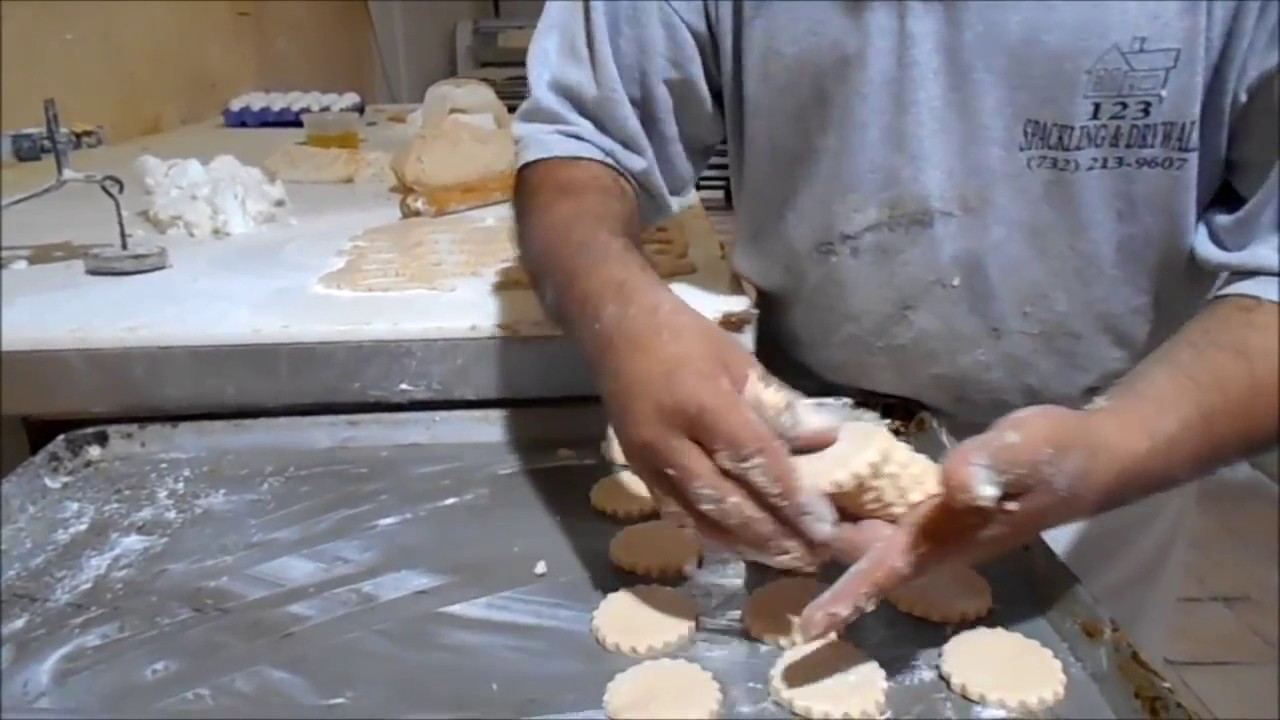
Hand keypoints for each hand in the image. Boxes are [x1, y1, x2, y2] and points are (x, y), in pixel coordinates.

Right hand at [594, 292, 844, 570]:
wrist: (615, 329)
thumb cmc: (682, 336)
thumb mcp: (737, 360)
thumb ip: (779, 404)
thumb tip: (824, 440)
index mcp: (700, 404)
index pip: (753, 460)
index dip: (790, 497)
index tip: (825, 526)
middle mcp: (669, 441)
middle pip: (726, 501)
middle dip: (773, 535)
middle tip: (814, 556)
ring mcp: (648, 462)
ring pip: (699, 518)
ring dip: (745, 545)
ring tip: (786, 561)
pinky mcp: (638, 473)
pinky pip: (678, 514)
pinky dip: (712, 535)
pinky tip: (742, 547)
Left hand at [798, 404, 1117, 638]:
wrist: (1091, 454)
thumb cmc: (1057, 454)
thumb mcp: (1026, 450)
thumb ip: (991, 465)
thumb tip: (955, 483)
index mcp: (946, 536)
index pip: (886, 573)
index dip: (847, 597)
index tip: (808, 628)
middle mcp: (937, 540)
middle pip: (867, 561)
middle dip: (821, 561)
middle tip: (767, 539)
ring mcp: (940, 526)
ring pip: (876, 543)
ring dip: (836, 537)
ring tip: (785, 521)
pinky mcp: (943, 506)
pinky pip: (890, 518)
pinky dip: (857, 510)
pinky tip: (831, 492)